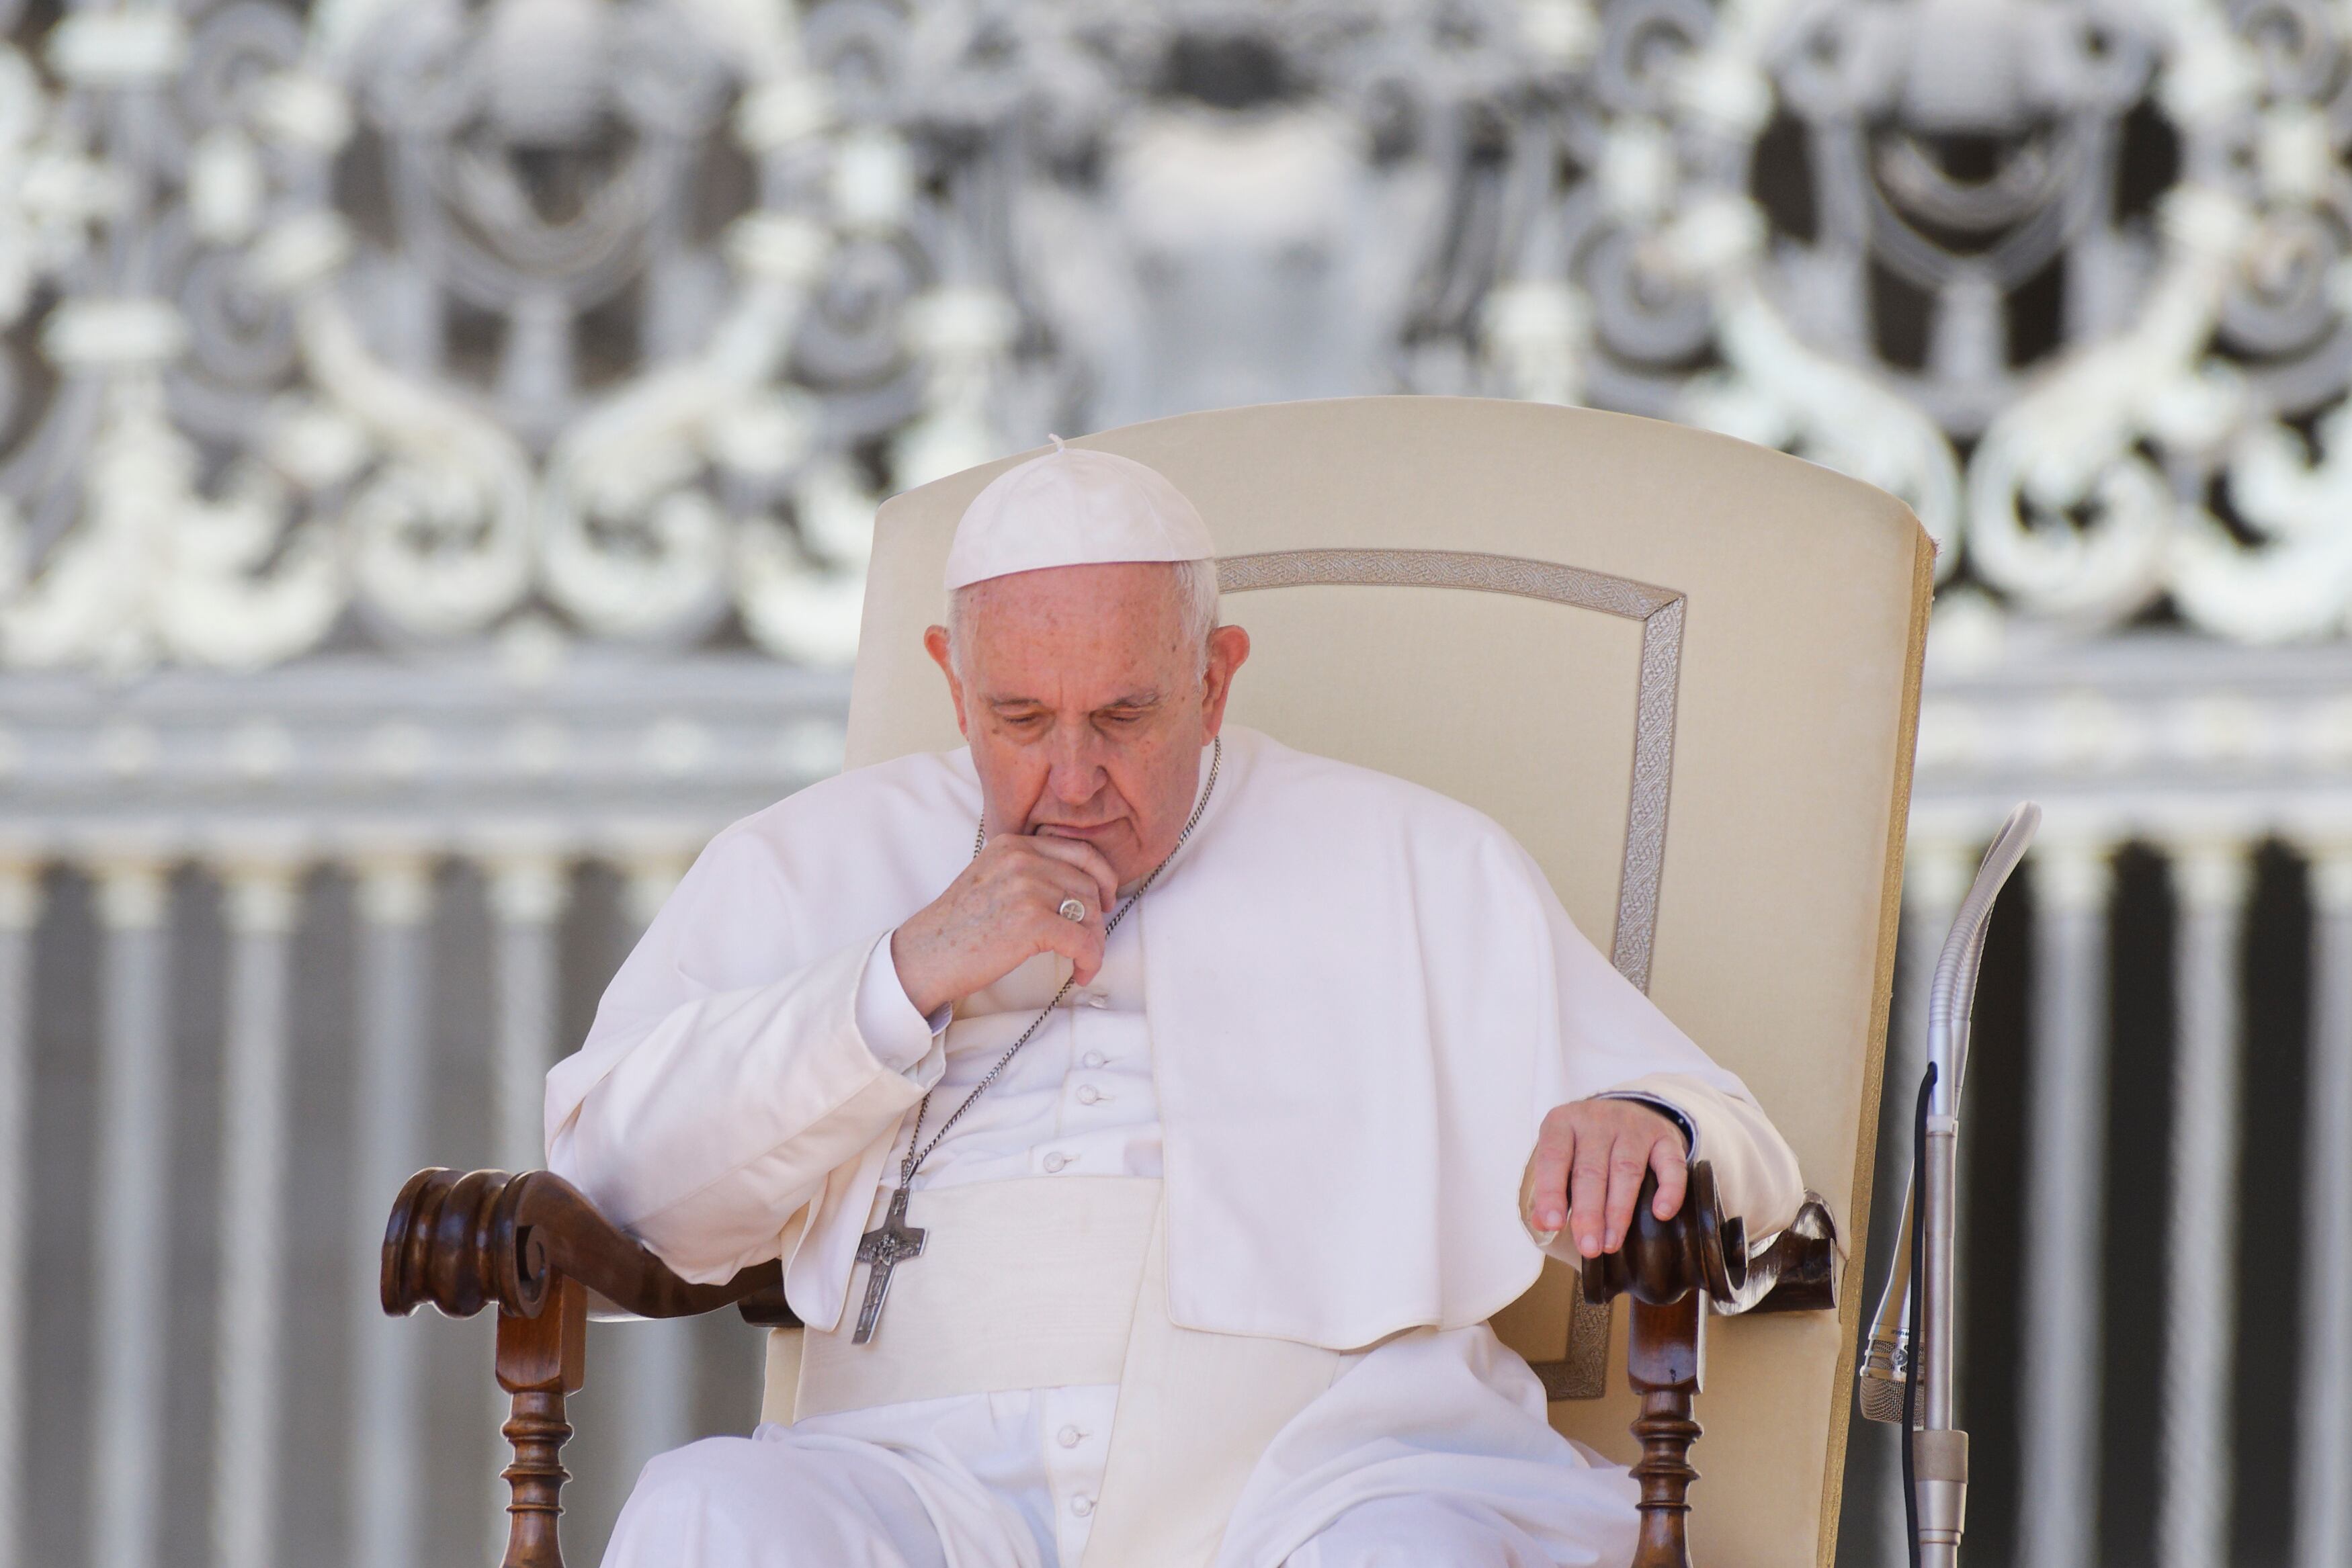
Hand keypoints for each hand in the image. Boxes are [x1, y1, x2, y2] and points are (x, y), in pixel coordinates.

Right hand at [889, 834, 1121, 1016]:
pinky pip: (1082, 940)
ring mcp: (1027, 888)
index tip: (1106, 900)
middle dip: (1097, 918)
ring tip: (1084, 961)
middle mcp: (1022, 859)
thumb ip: (1027, 872)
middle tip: (1091, 942)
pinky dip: (1090, 960)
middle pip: (1088, 884)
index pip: (1080, 851)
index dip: (1103, 877)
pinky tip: (1080, 973)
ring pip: (1090, 912)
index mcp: (1013, 845)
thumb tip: (1079, 889)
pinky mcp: (1031, 921)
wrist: (925, 956)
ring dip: (1094, 943)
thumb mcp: (990, 879)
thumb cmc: (957, 928)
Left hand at [1521, 1099, 1687, 1258]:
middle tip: (1588, 1247)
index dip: (1552, 1192)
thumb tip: (1543, 1224)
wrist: (1627, 1110)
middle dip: (1589, 1213)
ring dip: (1619, 1211)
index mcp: (1564, 1122)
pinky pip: (1671, 1163)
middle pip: (1591, 1169)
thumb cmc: (1586, 1143)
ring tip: (1611, 1243)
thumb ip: (1552, 1187)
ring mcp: (1634, 1126)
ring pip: (1627, 1170)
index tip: (1553, 1224)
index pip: (1553, 1157)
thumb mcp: (1563, 1155)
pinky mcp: (1665, 1137)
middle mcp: (1598, 1120)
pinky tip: (1662, 1213)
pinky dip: (1670, 1189)